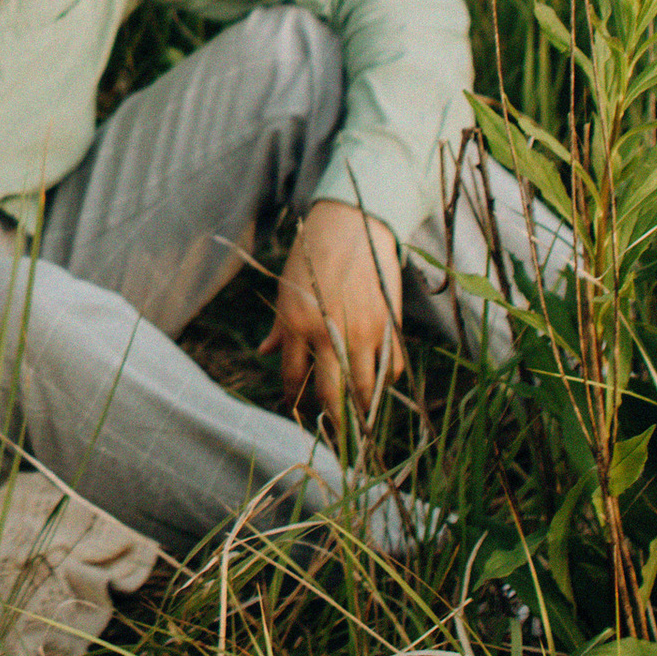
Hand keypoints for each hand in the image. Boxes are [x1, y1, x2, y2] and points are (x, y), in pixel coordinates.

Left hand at [266, 200, 403, 421]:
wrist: (353, 224)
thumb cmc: (313, 253)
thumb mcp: (287, 287)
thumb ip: (280, 326)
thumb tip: (265, 352)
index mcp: (297, 323)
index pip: (292, 377)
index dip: (294, 396)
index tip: (297, 404)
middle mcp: (329, 332)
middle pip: (330, 393)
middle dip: (332, 418)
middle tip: (335, 431)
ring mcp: (363, 331)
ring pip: (364, 387)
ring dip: (362, 407)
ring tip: (360, 417)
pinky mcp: (389, 324)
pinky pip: (391, 367)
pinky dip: (385, 381)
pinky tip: (378, 384)